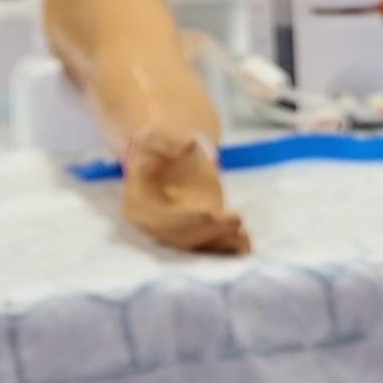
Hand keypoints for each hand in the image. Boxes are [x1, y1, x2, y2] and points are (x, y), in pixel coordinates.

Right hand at [121, 129, 248, 254]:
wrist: (169, 156)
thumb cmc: (160, 146)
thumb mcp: (159, 135)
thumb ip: (169, 140)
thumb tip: (188, 144)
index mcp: (137, 204)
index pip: (158, 219)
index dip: (182, 220)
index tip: (209, 212)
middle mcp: (153, 224)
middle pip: (179, 236)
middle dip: (208, 230)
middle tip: (235, 219)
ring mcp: (173, 232)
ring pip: (196, 244)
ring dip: (220, 241)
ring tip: (244, 236)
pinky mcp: (192, 233)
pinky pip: (207, 245)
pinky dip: (226, 247)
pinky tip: (245, 245)